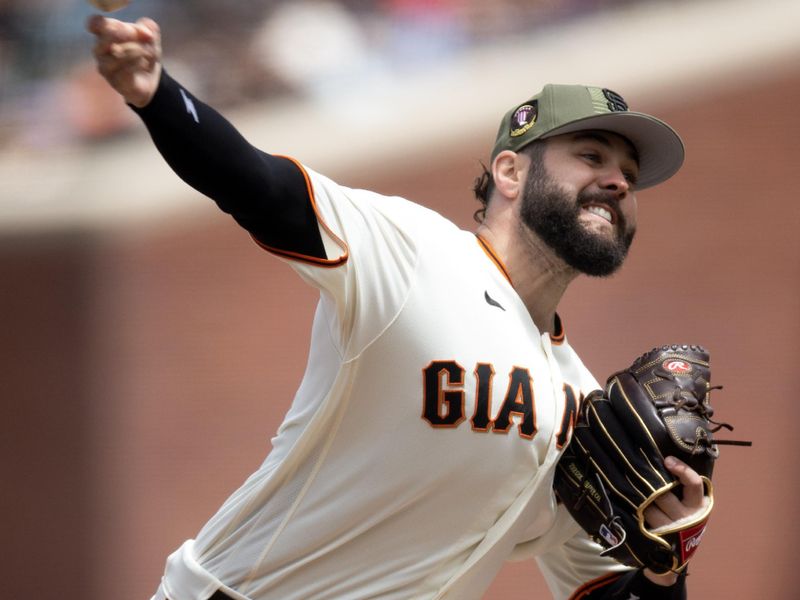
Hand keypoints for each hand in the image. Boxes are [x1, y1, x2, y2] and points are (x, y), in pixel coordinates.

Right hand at [87, 15, 161, 107]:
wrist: (150, 79)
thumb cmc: (144, 53)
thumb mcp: (150, 37)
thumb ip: (148, 28)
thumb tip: (146, 32)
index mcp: (104, 34)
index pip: (94, 24)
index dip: (107, 23)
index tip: (124, 27)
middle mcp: (100, 50)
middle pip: (105, 38)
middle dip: (127, 34)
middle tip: (142, 37)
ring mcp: (105, 67)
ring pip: (117, 54)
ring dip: (137, 50)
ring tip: (147, 52)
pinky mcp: (115, 81)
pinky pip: (125, 70)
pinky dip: (138, 64)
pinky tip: (144, 63)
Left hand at [642, 456, 706, 585]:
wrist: (678, 552)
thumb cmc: (684, 517)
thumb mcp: (691, 503)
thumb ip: (684, 486)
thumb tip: (665, 460)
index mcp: (698, 506)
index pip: (693, 484)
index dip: (682, 470)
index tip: (667, 460)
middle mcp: (686, 518)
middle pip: (663, 496)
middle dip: (650, 485)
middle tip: (637, 472)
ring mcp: (671, 530)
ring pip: (649, 508)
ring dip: (639, 499)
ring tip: (631, 489)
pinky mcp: (657, 538)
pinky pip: (640, 520)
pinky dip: (632, 511)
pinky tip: (624, 502)